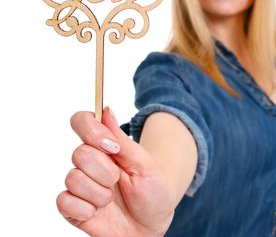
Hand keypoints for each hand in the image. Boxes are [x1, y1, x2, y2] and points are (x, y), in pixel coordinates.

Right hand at [56, 108, 174, 236]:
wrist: (151, 226)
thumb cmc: (152, 191)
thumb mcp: (144, 164)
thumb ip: (122, 140)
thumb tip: (106, 110)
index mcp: (105, 145)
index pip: (82, 121)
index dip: (91, 130)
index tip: (111, 146)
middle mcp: (88, 162)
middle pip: (79, 153)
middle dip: (105, 171)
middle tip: (118, 180)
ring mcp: (79, 184)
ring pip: (73, 178)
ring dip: (99, 193)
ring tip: (111, 199)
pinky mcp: (72, 208)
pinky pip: (64, 202)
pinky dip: (85, 209)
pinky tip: (97, 212)